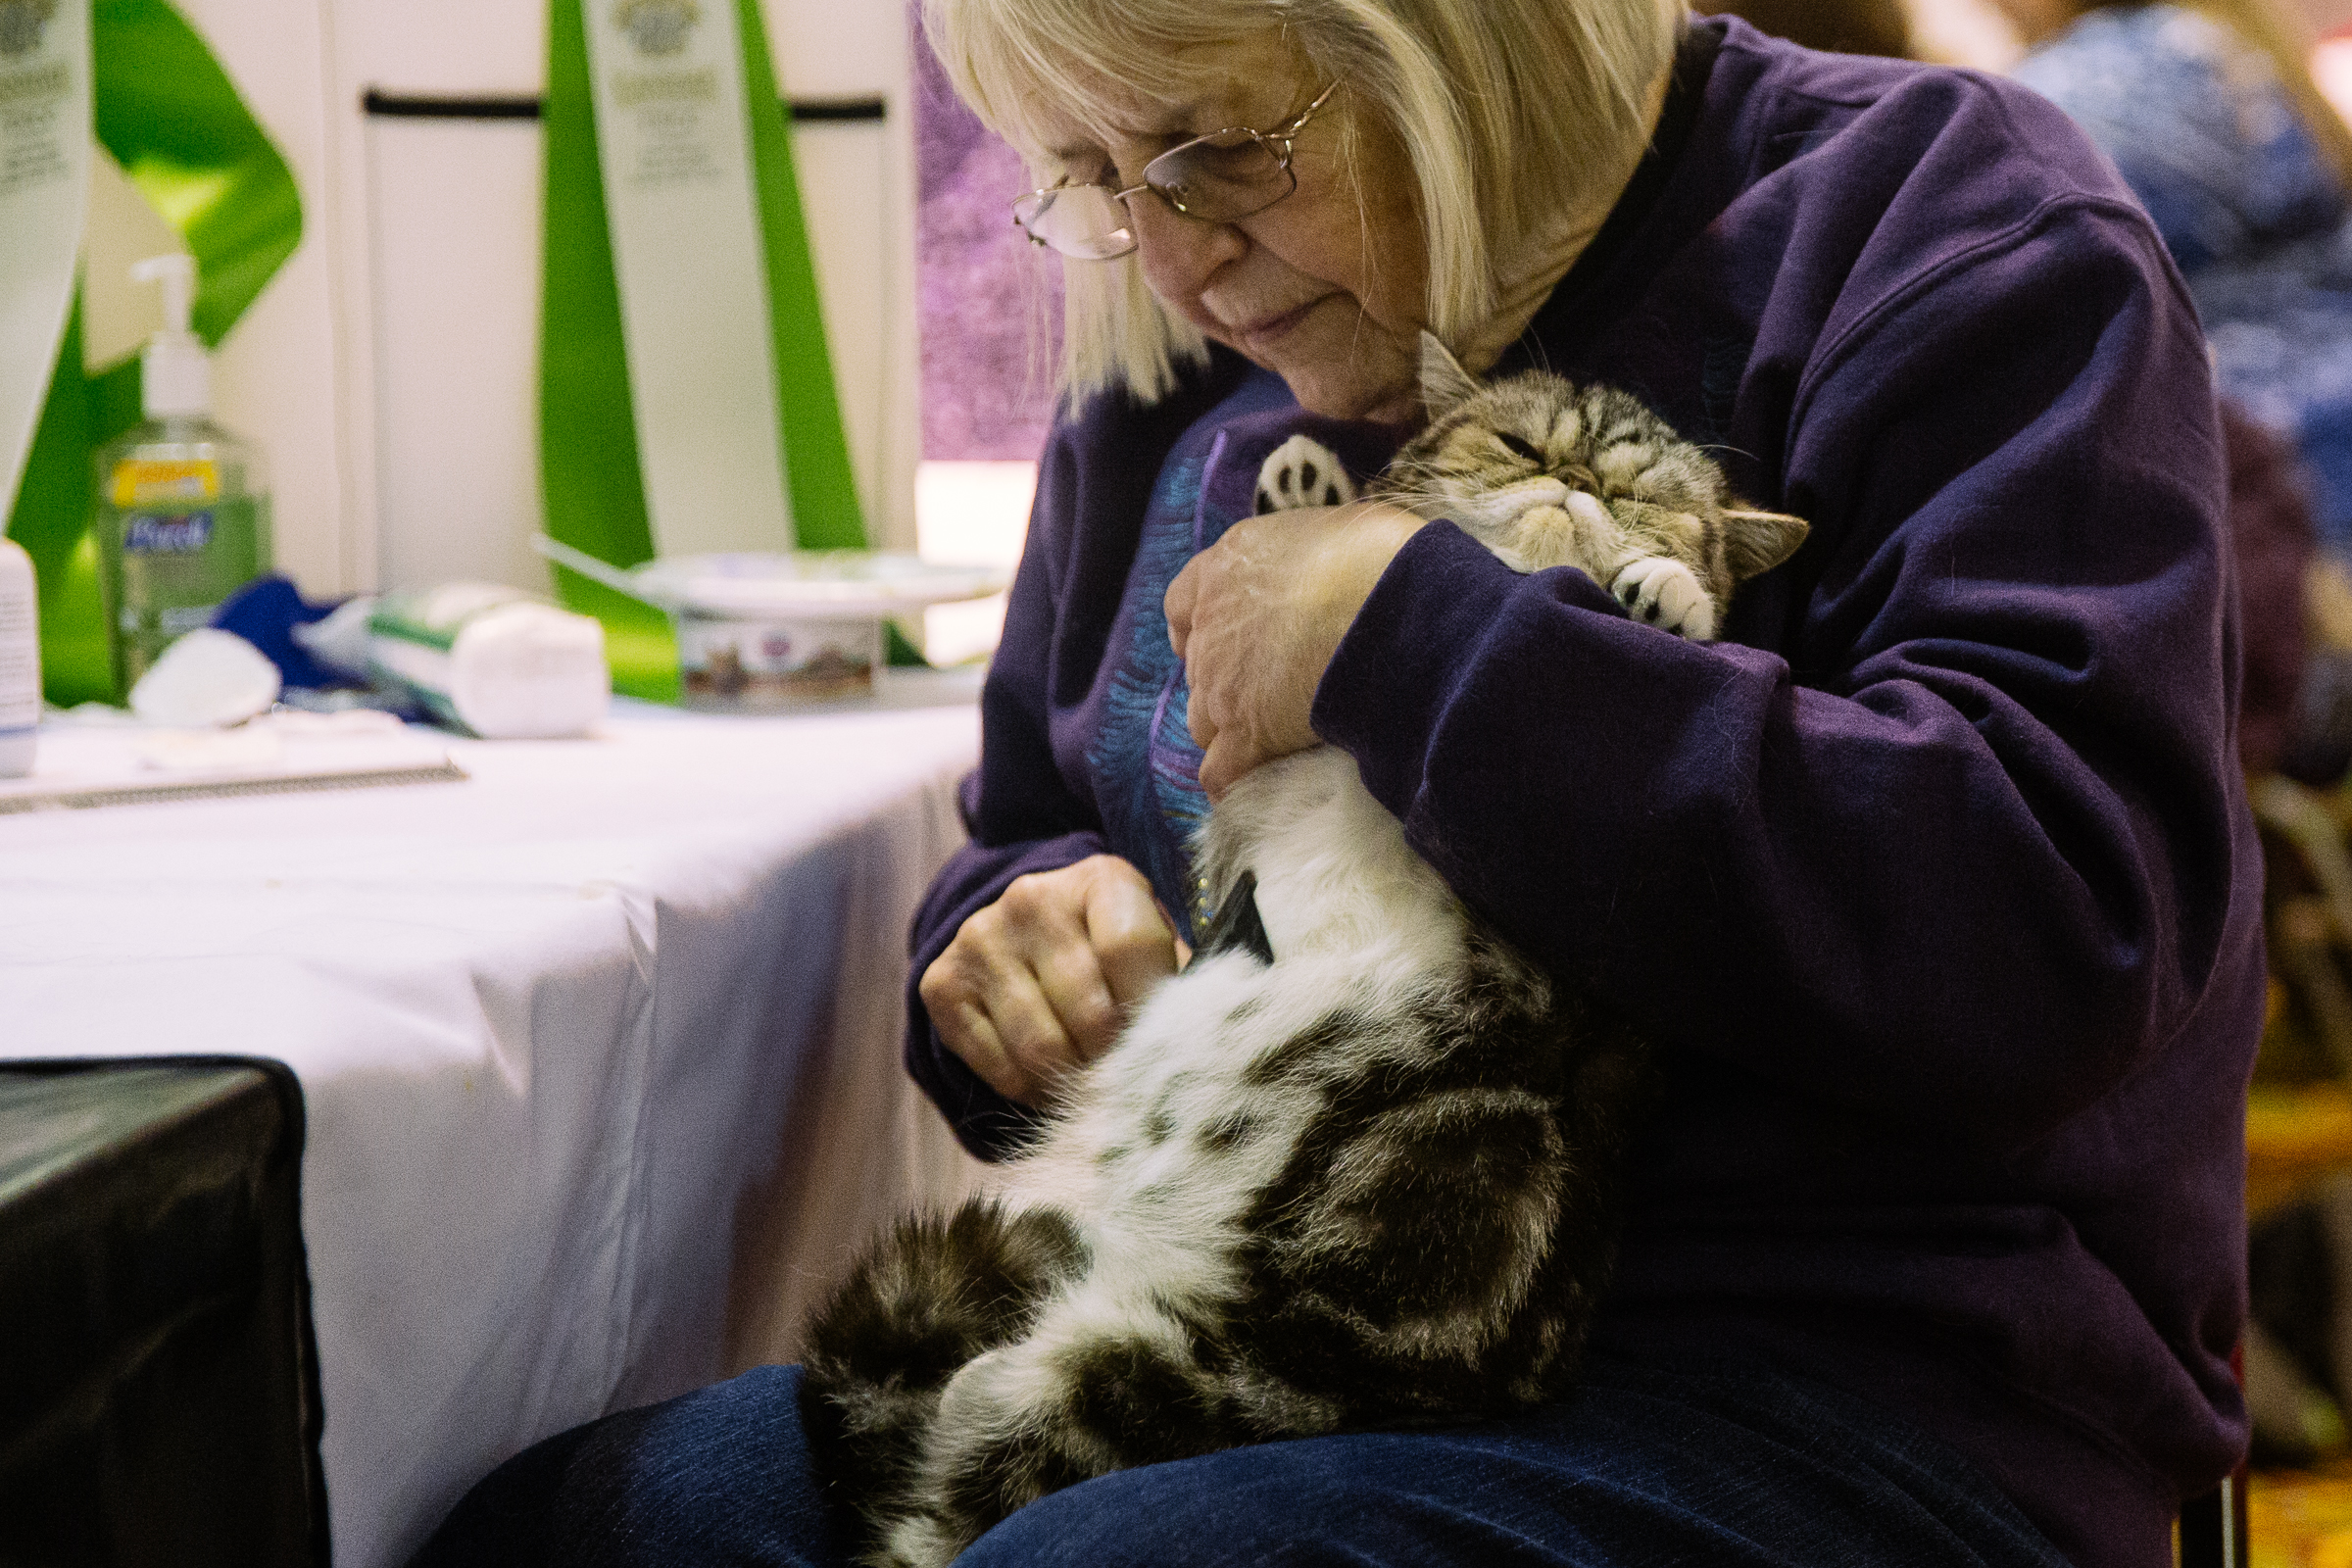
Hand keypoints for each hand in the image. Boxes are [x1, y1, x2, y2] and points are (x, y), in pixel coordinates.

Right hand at [919, 855, 1187, 1104]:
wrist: (1027, 930)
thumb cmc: (1114, 948)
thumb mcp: (1155, 945)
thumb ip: (1179, 986)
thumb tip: (1200, 1048)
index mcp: (1101, 878)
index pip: (1130, 949)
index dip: (1152, 1011)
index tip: (1163, 1044)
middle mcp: (1033, 899)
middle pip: (1089, 1011)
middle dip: (1116, 1059)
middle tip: (1129, 1078)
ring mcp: (980, 938)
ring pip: (1041, 1048)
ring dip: (1074, 1081)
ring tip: (1093, 1083)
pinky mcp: (942, 982)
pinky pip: (996, 1067)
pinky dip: (1029, 1089)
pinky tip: (1048, 1077)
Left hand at [1165, 500, 1425, 799]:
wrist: (1391, 606)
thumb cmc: (1380, 556)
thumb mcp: (1335, 531)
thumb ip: (1311, 558)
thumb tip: (1334, 569)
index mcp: (1225, 568)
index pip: (1183, 604)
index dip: (1199, 627)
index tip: (1220, 638)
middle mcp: (1212, 625)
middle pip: (1199, 669)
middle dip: (1225, 683)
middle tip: (1273, 691)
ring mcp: (1222, 683)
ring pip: (1204, 722)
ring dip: (1229, 732)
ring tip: (1274, 738)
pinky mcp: (1247, 732)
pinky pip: (1221, 771)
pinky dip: (1233, 781)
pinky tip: (1252, 786)